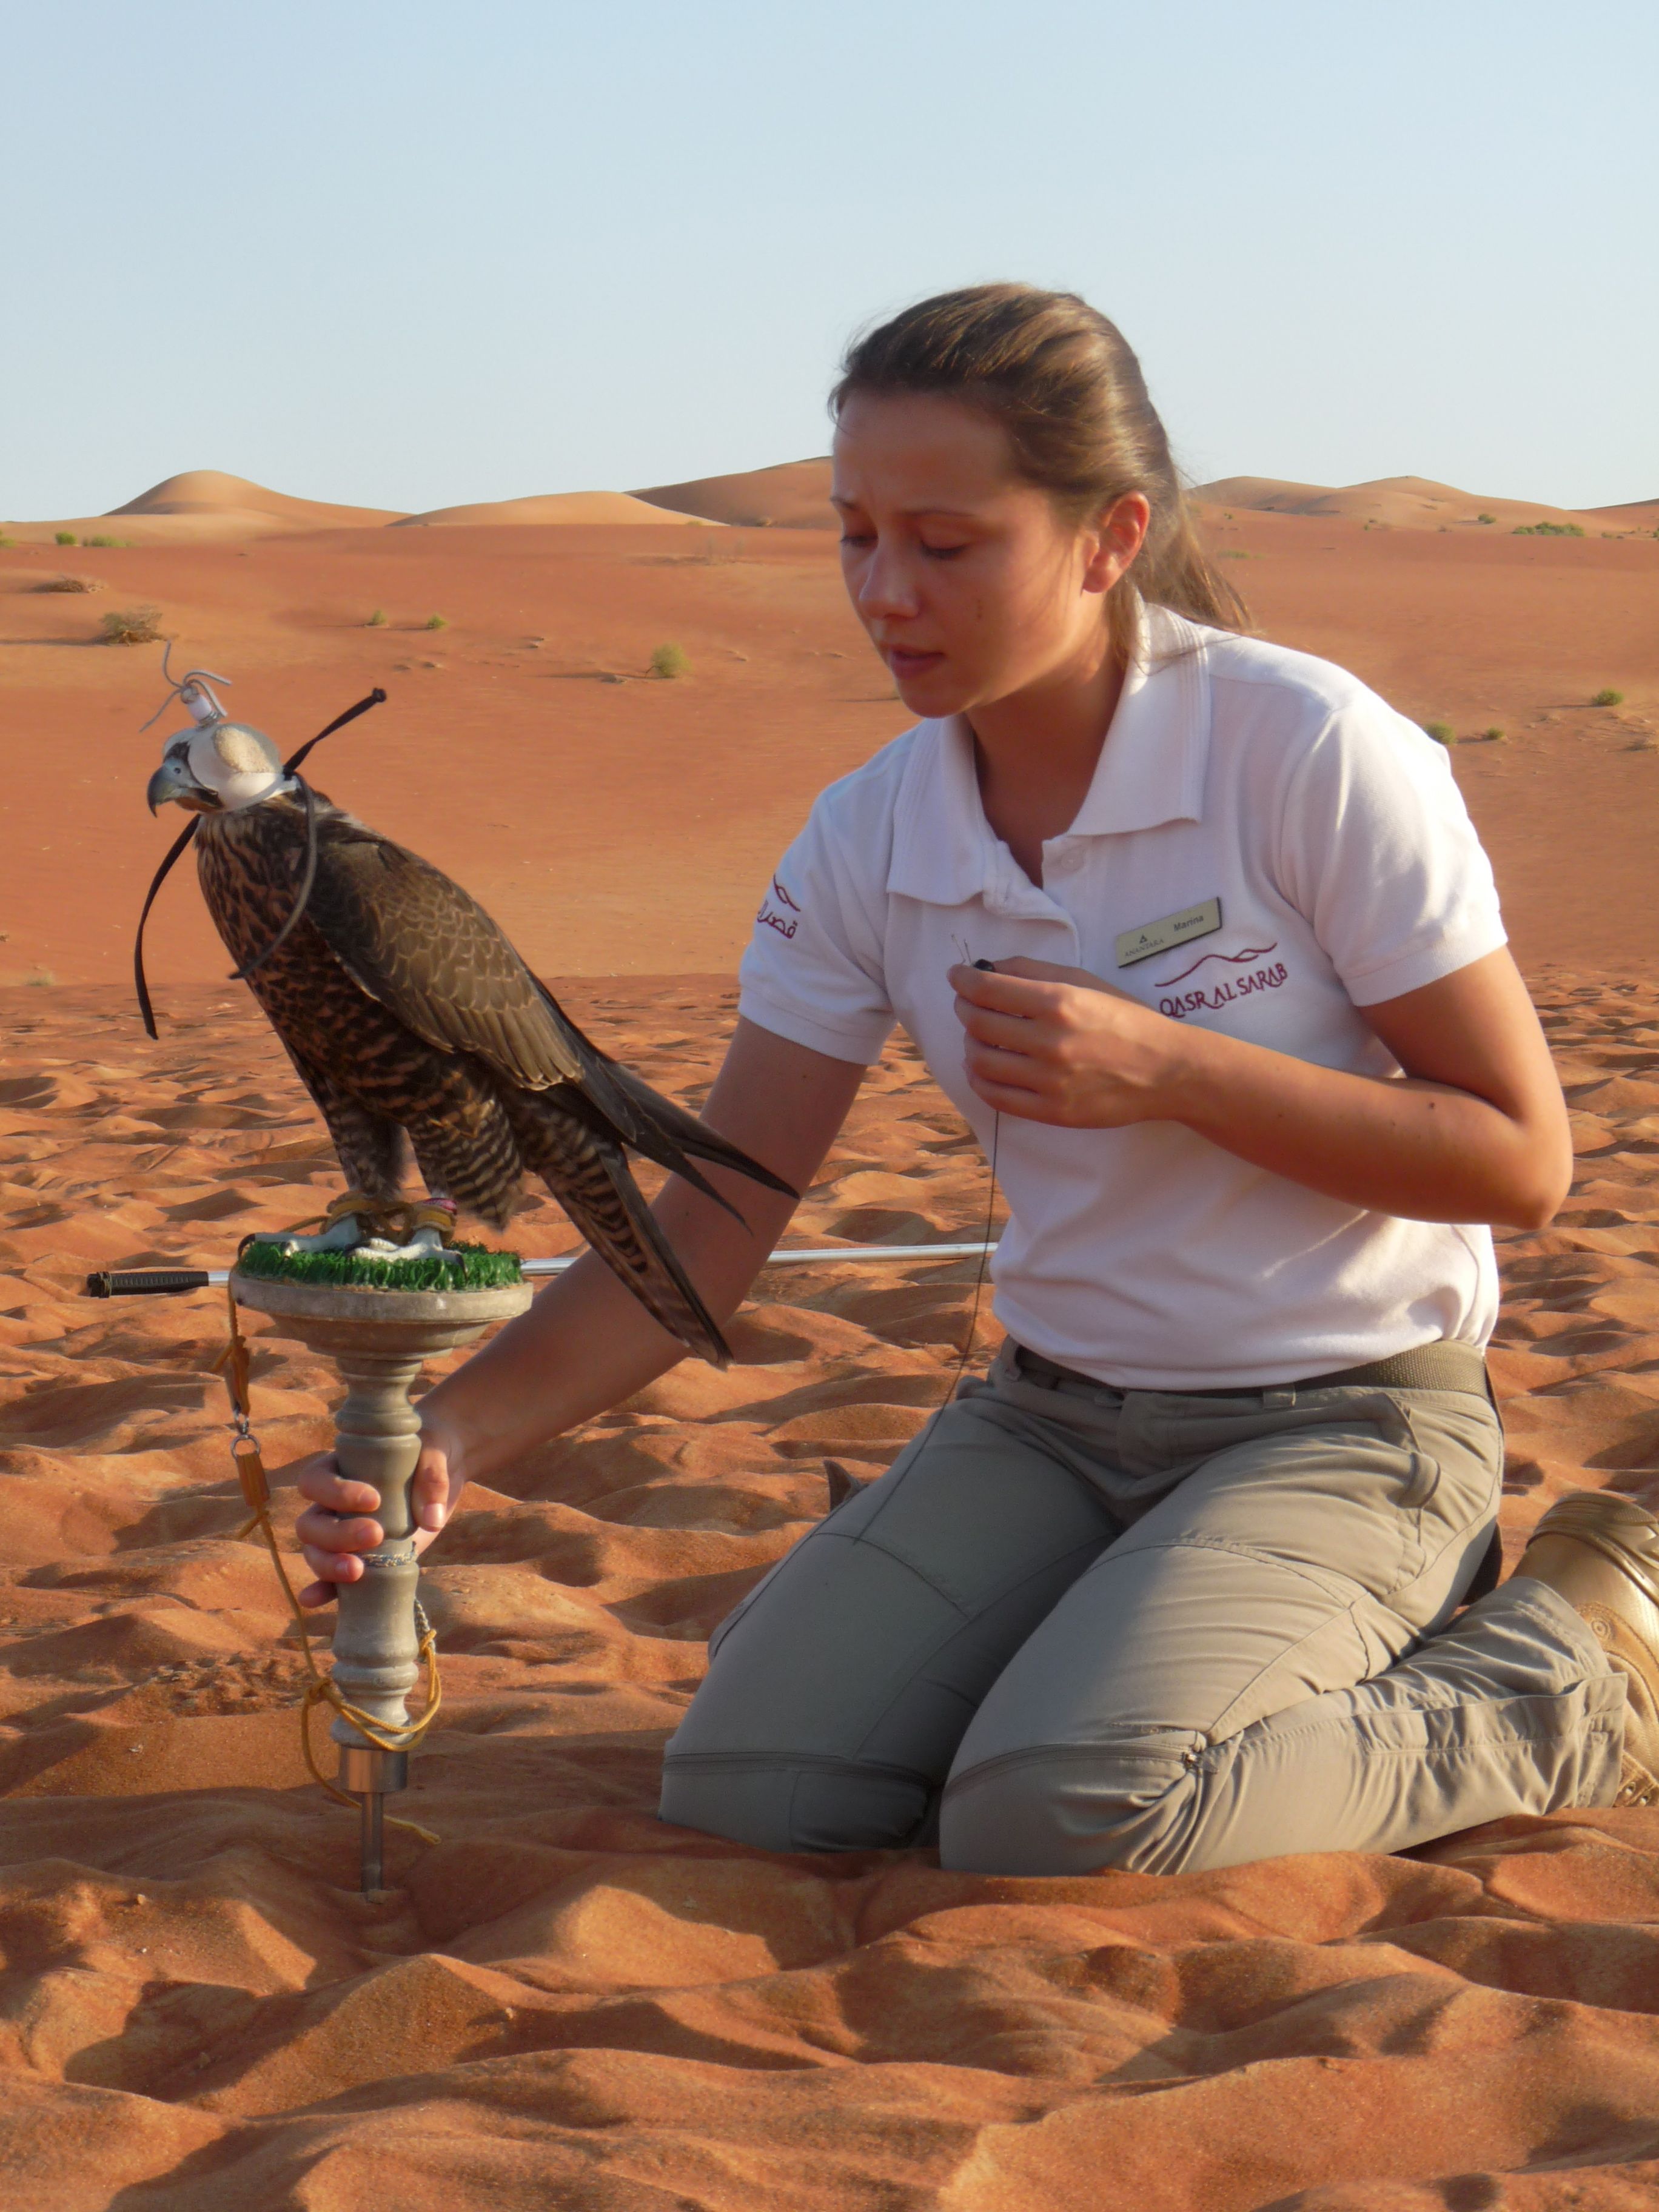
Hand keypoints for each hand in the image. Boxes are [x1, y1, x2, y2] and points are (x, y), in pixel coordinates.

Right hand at [291, 1430, 457, 1608]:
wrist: (447, 1466)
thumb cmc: (432, 1447)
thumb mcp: (434, 1450)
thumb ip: (432, 1477)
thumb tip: (431, 1520)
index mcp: (339, 1467)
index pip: (316, 1481)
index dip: (336, 1493)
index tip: (374, 1500)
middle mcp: (332, 1502)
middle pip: (310, 1524)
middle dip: (336, 1535)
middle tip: (375, 1534)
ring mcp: (343, 1532)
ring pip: (315, 1551)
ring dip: (329, 1565)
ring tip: (358, 1571)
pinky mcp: (360, 1556)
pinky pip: (331, 1577)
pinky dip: (322, 1589)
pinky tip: (316, 1599)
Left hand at [948, 956, 1185, 1126]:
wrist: (1165, 1071)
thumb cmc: (1126, 1019)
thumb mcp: (1086, 982)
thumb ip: (1035, 971)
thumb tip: (988, 969)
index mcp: (1059, 1003)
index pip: (987, 990)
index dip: (962, 980)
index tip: (957, 976)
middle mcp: (1050, 1042)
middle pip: (977, 1023)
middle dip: (963, 1008)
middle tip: (966, 1002)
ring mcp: (1049, 1081)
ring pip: (980, 1061)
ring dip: (969, 1043)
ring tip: (977, 1036)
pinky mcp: (1051, 1112)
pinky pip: (996, 1096)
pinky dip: (978, 1079)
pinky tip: (981, 1067)